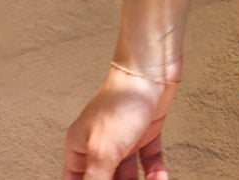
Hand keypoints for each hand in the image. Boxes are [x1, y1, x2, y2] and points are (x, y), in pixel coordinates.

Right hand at [62, 66, 177, 179]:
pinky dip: (155, 173)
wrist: (152, 69)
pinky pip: (149, 161)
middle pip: (105, 179)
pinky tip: (159, 179)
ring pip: (128, 175)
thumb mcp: (102, 150)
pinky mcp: (145, 132)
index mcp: (80, 146)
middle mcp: (100, 144)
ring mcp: (124, 138)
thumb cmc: (122, 98)